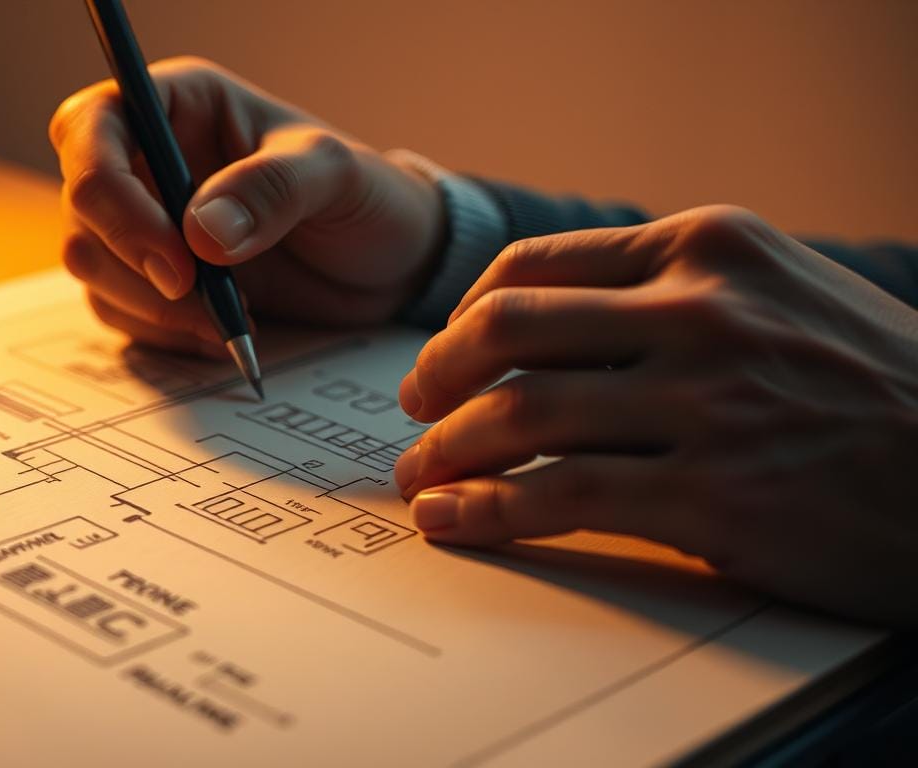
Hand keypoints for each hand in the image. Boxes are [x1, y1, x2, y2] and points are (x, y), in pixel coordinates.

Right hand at [49, 57, 443, 354]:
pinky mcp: (153, 279)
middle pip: (83, 206)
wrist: (389, 266)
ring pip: (91, 264)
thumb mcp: (335, 176)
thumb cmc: (365, 198)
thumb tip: (200, 232)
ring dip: (150, 305)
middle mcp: (148, 158)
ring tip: (229, 318)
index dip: (109, 190)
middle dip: (131, 262)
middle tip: (201, 298)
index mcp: (179, 104)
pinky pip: (120, 310)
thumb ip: (273, 189)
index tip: (173, 257)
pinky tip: (222, 332)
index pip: (91, 126)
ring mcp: (145, 221)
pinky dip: (163, 332)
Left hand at [394, 205, 917, 624]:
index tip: (442, 355)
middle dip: (435, 378)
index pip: (535, 268)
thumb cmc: (879, 387)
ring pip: (519, 416)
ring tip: (420, 478)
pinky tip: (453, 520)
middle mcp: (700, 312)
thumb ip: (676, 294)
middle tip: (414, 414)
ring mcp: (706, 404)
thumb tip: (550, 328)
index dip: (464, 316)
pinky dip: (486, 511)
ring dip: (445, 451)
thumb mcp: (783, 293)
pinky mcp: (714, 495)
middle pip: (506, 331)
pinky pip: (559, 498)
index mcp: (708, 247)